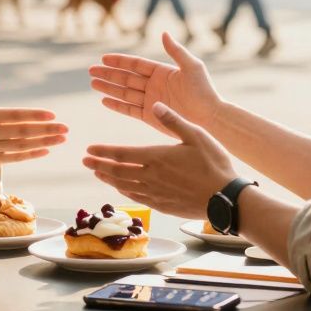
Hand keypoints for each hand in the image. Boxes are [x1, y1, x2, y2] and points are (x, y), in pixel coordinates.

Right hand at [0, 70, 66, 166]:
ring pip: (22, 146)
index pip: (15, 116)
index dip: (35, 115)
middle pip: (23, 132)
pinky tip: (46, 151)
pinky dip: (30, 155)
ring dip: (43, 143)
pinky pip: (14, 158)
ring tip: (61, 139)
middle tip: (66, 129)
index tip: (53, 114)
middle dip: (46, 131)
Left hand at [83, 103, 236, 217]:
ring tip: (98, 173)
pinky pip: (136, 198)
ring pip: (124, 186)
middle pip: (118, 171)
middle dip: (99, 165)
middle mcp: (151, 177)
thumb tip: (155, 104)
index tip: (89, 149)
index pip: (122, 154)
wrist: (225, 199)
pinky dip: (124, 192)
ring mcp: (155, 193)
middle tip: (85, 161)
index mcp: (156, 157)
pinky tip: (121, 189)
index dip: (104, 151)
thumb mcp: (196, 135)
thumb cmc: (214, 164)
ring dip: (108, 178)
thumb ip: (173, 120)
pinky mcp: (162, 206)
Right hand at [89, 31, 221, 134]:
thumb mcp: (191, 66)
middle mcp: (154, 85)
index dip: (119, 61)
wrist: (209, 117)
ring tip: (93, 83)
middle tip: (91, 70)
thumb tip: (163, 33)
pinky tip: (104, 100)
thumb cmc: (204, 91)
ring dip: (108, 88)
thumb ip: (176, 51)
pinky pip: (130, 109)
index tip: (103, 58)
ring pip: (124, 93)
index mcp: (162, 72)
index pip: (135, 64)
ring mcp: (151, 101)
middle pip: (126, 78)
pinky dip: (117, 105)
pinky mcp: (151, 116)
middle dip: (108, 74)